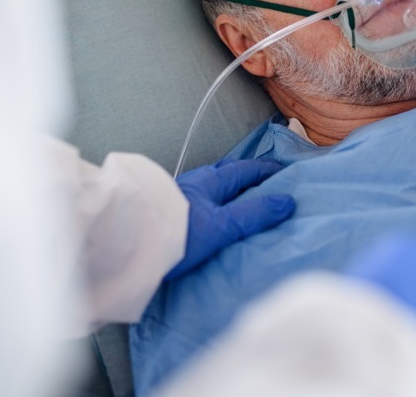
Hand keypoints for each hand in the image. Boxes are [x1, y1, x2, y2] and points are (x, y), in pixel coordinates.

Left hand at [166, 159, 295, 279]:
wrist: (127, 245)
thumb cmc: (178, 232)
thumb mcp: (223, 226)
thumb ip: (254, 214)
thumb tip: (288, 202)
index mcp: (210, 181)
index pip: (244, 170)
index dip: (265, 170)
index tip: (284, 170)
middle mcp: (194, 183)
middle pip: (225, 173)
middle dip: (245, 173)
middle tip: (263, 179)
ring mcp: (178, 197)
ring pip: (209, 186)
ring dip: (227, 188)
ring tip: (239, 196)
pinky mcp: (167, 212)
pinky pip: (198, 201)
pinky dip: (212, 202)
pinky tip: (210, 213)